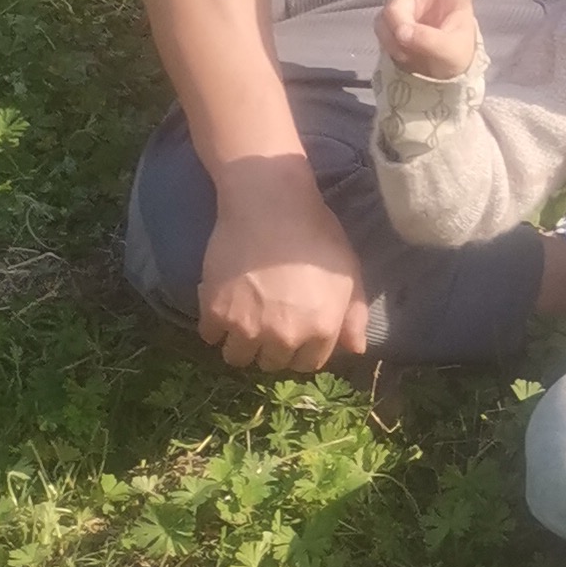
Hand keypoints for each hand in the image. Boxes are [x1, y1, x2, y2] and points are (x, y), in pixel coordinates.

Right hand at [199, 156, 369, 371]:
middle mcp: (284, 336)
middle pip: (272, 363)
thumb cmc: (316, 231)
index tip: (294, 331)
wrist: (270, 203)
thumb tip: (355, 349)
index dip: (302, 347)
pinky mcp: (215, 313)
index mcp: (320, 328)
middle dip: (272, 347)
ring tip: (243, 320)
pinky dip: (214, 326)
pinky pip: (210, 337)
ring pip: (238, 358)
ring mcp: (247, 327)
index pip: (308, 363)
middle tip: (267, 321)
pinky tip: (222, 306)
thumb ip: (354, 314)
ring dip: (241, 344)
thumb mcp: (348, 271)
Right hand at [378, 0, 483, 78]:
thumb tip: (403, 32)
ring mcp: (409, 3)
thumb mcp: (449, 52)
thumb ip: (428, 41)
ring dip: (398, 34)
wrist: (434, 76)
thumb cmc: (453, 56)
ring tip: (411, 52)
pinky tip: (401, 52)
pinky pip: (382, 26)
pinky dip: (389, 42)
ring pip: (394, 11)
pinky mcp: (392, 18)